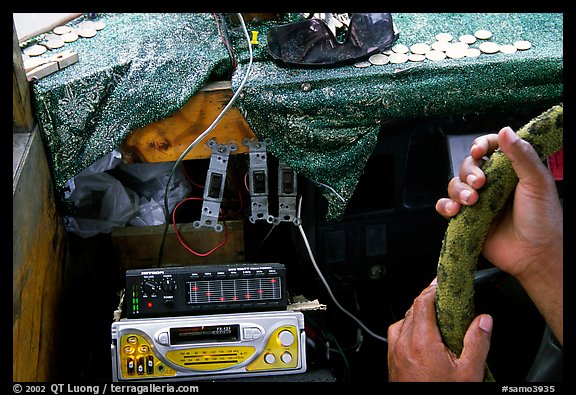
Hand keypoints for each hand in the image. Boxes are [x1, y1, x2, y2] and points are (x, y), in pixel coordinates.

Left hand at [387, 279, 492, 381]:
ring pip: (403, 320)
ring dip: (418, 314)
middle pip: (413, 308)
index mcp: (421, 342)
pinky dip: (409, 328)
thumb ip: (477, 343)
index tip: (443, 284)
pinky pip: (397, 334)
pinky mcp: (391, 360)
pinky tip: (422, 336)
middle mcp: (403, 343)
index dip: (433, 288)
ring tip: (436, 318)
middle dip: (428, 301)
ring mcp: (394, 351)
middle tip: (445, 300)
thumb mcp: (468, 373)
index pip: (422, 301)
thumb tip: (484, 320)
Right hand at [435, 126, 562, 343]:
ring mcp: (478, 202)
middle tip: (480, 184)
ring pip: (455, 185)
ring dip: (458, 190)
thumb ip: (522, 156)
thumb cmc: (543, 219)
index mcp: (510, 171)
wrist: (535, 255)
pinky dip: (445, 206)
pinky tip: (454, 211)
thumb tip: (506, 130)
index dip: (481, 145)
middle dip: (469, 172)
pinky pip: (446, 207)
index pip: (490, 148)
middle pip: (467, 166)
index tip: (480, 151)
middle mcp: (492, 184)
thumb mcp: (537, 182)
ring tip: (471, 202)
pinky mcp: (466, 219)